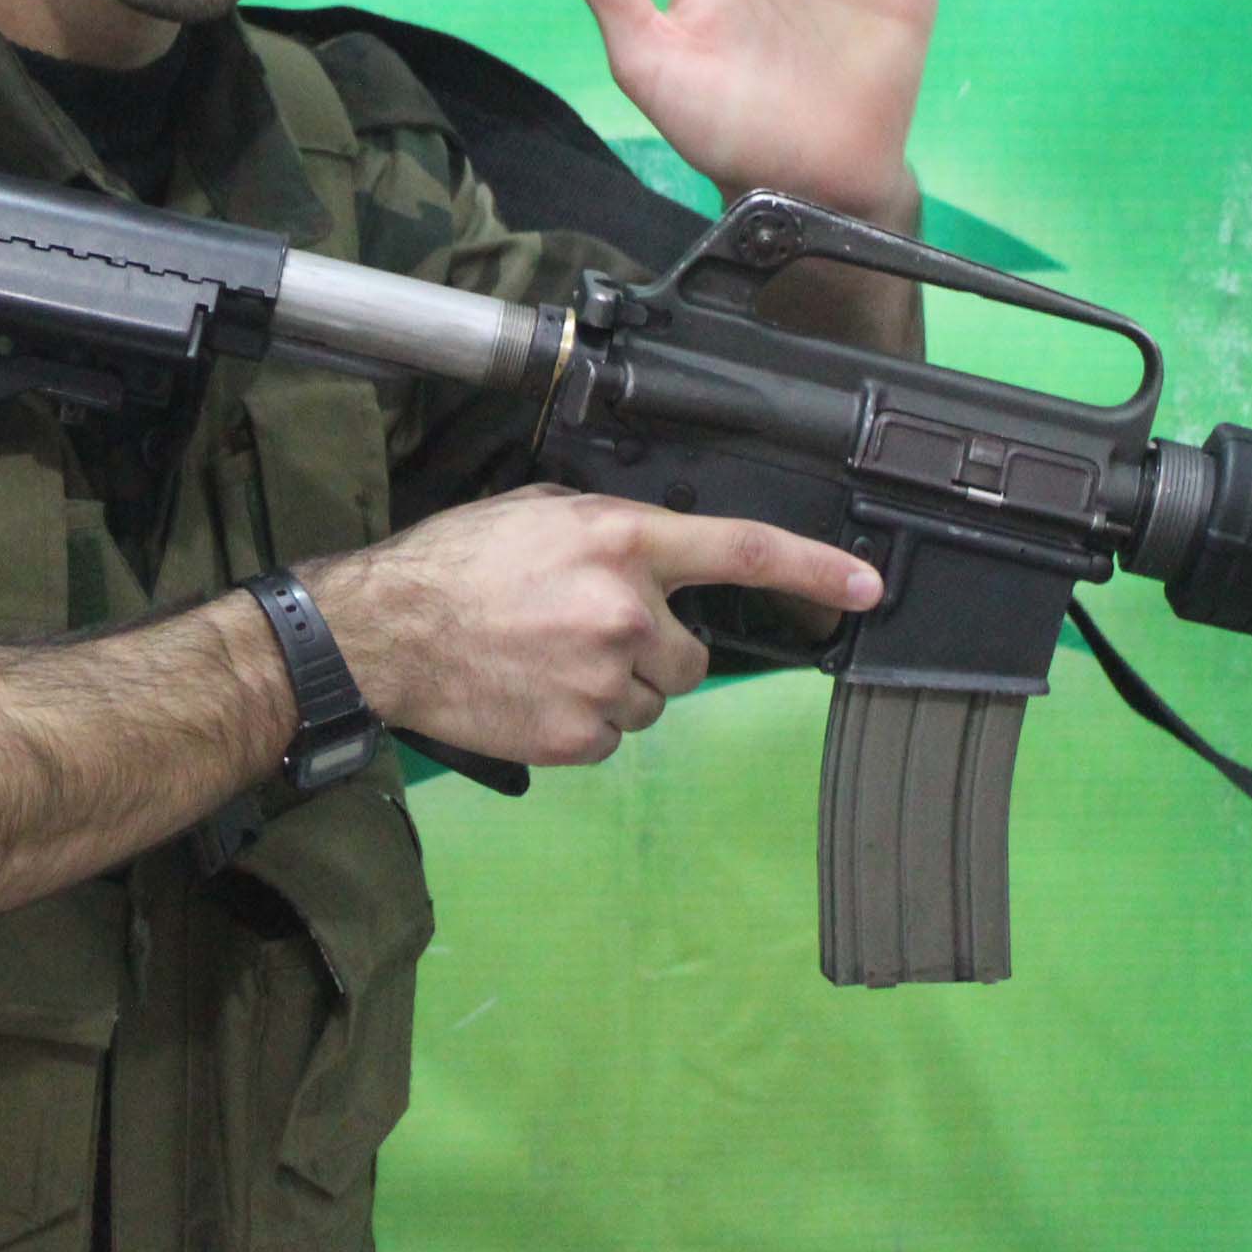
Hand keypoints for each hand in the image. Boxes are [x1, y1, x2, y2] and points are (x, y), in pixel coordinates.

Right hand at [307, 485, 879, 766]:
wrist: (385, 633)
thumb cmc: (453, 565)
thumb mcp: (537, 513)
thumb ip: (609, 531)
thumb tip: (652, 554)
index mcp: (620, 541)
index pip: (741, 550)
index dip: (815, 569)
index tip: (866, 587)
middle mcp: (624, 610)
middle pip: (692, 655)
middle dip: (653, 650)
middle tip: (586, 637)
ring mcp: (604, 678)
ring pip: (653, 700)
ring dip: (617, 688)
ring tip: (547, 663)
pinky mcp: (579, 734)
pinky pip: (614, 738)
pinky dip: (583, 722)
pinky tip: (535, 694)